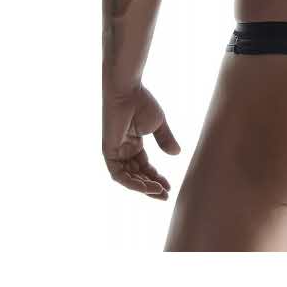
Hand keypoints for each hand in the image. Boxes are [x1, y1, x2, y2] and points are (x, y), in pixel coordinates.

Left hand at [102, 85, 179, 199]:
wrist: (127, 91)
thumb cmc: (141, 102)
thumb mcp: (158, 124)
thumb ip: (165, 140)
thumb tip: (177, 154)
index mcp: (133, 143)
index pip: (144, 167)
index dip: (156, 178)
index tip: (170, 187)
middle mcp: (123, 150)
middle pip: (137, 175)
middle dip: (151, 187)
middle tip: (166, 196)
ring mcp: (115, 152)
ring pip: (128, 179)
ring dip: (144, 188)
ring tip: (160, 193)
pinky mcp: (108, 152)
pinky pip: (119, 175)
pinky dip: (133, 183)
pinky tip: (149, 186)